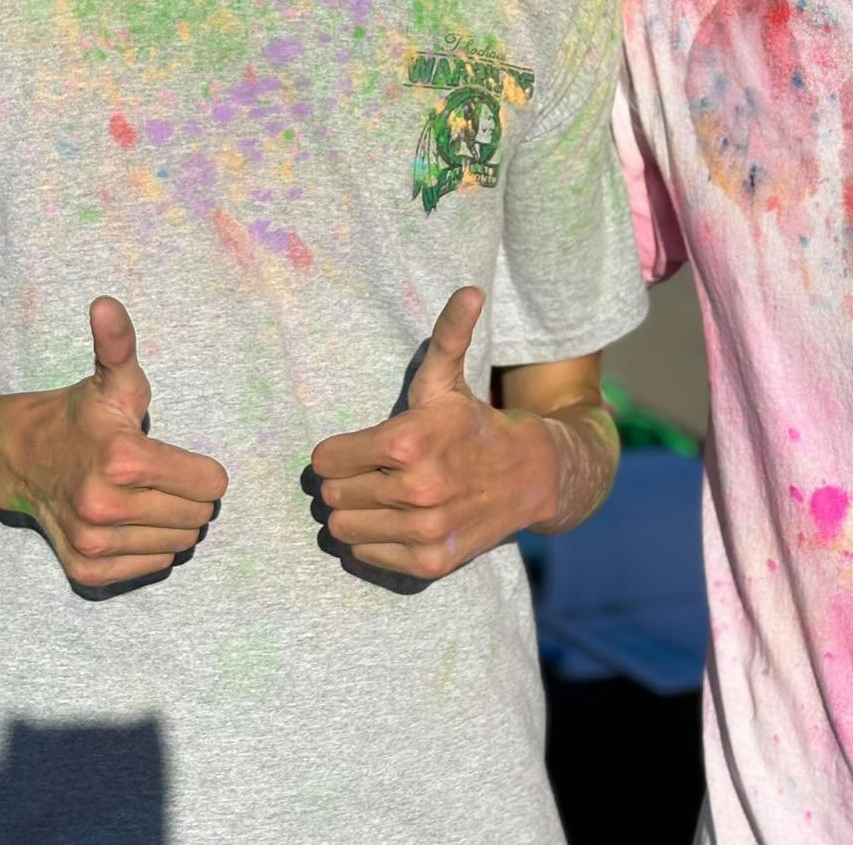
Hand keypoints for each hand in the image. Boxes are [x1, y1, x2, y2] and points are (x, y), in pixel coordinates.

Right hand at [0, 296, 228, 589]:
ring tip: (147, 496)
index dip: (204, 470)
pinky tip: (133, 522)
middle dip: (191, 495)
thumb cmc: (81, 415)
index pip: (211, 484)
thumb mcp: (113, 378)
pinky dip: (152, 548)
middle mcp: (106, 507)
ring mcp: (94, 543)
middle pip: (199, 516)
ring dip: (174, 522)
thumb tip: (106, 304)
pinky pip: (152, 567)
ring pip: (180, 544)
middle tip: (164, 476)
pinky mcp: (86, 569)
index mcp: (123, 460)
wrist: (22, 458)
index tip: (181, 458)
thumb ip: (120, 343)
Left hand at [312, 287, 556, 580]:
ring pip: (342, 528)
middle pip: (331, 495)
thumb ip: (449, 334)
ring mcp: (423, 529)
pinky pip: (366, 556)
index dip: (337, 452)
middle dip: (345, 481)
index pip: (325, 460)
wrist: (527, 476)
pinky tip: (399, 520)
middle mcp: (415, 489)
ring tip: (383, 495)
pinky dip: (374, 541)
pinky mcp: (429, 562)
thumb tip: (470, 289)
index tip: (360, 447)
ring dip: (355, 513)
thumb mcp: (451, 378)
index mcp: (408, 440)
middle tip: (373, 471)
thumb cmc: (471, 421)